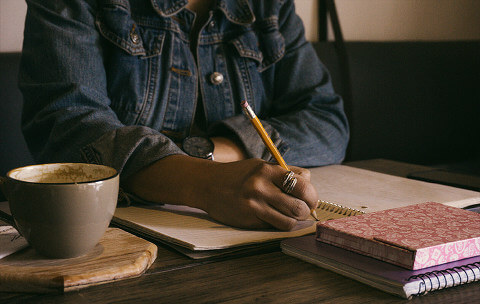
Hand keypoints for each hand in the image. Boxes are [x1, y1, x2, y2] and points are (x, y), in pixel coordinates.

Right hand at [124, 156, 317, 230]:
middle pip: (300, 204)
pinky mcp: (249, 219)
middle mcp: (261, 187)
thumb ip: (283, 173)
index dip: (311, 192)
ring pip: (290, 220)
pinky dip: (278, 224)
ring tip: (289, 215)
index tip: (309, 197)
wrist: (207, 185)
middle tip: (304, 209)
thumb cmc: (238, 175)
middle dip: (306, 209)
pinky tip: (273, 217)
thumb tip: (309, 184)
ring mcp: (255, 205)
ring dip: (294, 220)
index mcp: (267, 170)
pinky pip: (274, 226)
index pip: (303, 182)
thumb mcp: (260, 166)